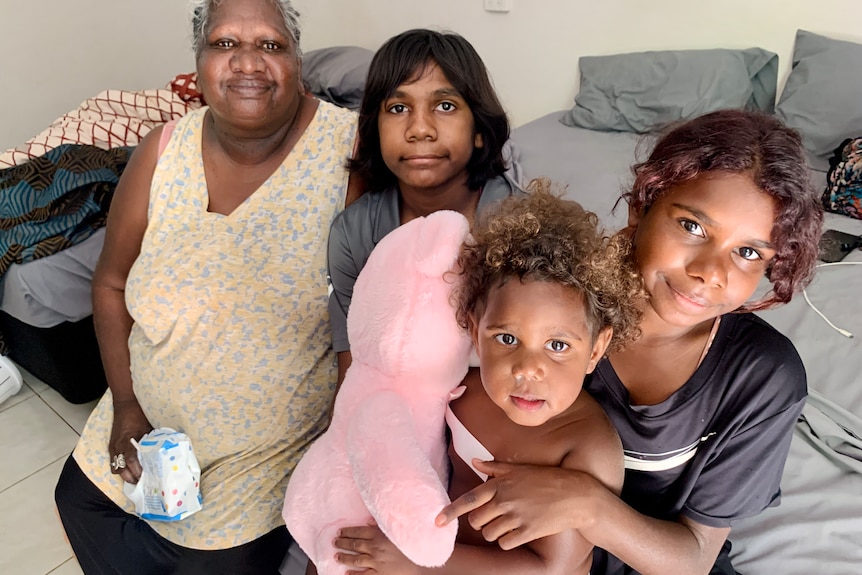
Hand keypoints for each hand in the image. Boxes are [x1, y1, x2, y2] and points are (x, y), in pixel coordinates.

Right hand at [109, 398, 152, 483]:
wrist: (125, 404)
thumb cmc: (139, 414)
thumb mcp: (149, 427)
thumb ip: (153, 441)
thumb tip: (164, 452)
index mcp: (128, 441)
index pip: (132, 461)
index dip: (138, 471)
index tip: (147, 478)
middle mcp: (118, 447)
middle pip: (122, 469)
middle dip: (132, 478)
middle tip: (143, 483)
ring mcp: (113, 447)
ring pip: (116, 468)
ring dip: (125, 475)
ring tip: (136, 479)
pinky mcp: (111, 446)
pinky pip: (113, 463)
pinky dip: (120, 469)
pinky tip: (129, 471)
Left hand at [334, 522, 420, 574]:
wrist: (419, 563)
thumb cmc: (409, 546)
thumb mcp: (396, 531)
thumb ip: (382, 526)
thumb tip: (368, 522)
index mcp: (380, 535)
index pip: (359, 532)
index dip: (348, 532)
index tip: (340, 532)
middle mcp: (375, 548)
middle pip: (354, 544)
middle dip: (343, 543)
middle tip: (335, 542)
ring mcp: (376, 562)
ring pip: (355, 559)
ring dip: (344, 557)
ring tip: (337, 556)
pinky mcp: (379, 574)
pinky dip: (353, 574)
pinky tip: (347, 572)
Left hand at [435, 459, 599, 549]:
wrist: (576, 495)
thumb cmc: (547, 479)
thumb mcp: (520, 469)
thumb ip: (495, 467)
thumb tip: (475, 462)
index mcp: (500, 484)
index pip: (468, 499)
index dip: (450, 511)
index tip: (437, 521)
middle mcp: (505, 500)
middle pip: (476, 521)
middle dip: (481, 522)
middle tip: (495, 517)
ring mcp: (516, 516)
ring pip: (489, 534)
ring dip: (495, 532)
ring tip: (509, 523)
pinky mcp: (527, 531)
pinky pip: (504, 543)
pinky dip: (507, 541)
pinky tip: (518, 532)